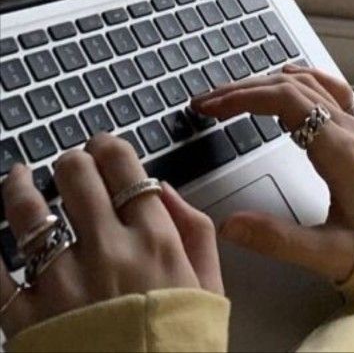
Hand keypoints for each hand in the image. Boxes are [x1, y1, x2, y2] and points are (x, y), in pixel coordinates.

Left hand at [0, 134, 222, 339]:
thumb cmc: (181, 352)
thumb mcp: (210, 287)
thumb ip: (195, 230)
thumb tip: (165, 189)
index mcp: (153, 239)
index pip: (123, 165)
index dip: (108, 145)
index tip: (102, 145)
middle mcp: (106, 250)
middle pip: (75, 175)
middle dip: (69, 161)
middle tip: (66, 164)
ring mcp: (62, 284)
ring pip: (29, 213)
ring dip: (20, 187)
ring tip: (18, 178)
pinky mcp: (27, 320)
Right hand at [191, 64, 353, 282]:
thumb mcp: (329, 255)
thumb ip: (278, 240)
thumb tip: (230, 225)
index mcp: (339, 150)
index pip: (285, 101)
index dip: (243, 97)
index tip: (210, 107)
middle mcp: (348, 129)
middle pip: (290, 87)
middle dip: (243, 89)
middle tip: (206, 103)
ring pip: (308, 85)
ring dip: (267, 84)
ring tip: (233, 95)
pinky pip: (330, 90)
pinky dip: (301, 80)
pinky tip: (288, 79)